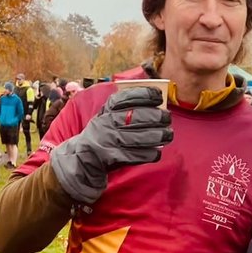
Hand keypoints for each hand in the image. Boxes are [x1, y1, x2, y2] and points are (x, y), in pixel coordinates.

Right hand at [49, 87, 172, 205]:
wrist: (83, 157)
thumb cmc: (104, 133)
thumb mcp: (108, 115)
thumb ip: (126, 108)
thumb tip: (156, 103)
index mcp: (107, 109)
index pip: (128, 97)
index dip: (146, 95)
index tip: (159, 97)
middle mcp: (107, 122)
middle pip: (138, 116)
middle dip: (157, 116)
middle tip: (167, 118)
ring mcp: (109, 140)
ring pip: (140, 137)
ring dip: (158, 136)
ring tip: (168, 135)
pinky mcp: (112, 156)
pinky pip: (136, 155)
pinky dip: (149, 153)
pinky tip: (157, 152)